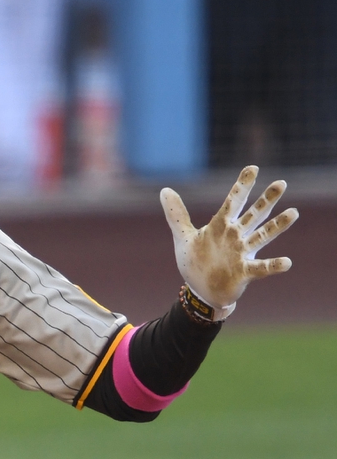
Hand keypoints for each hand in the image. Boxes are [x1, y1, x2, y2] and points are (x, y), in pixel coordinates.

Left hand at [161, 165, 297, 317]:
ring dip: (277, 225)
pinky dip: (274, 265)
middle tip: (281, 183)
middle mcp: (235, 236)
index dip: (242, 186)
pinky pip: (262, 268)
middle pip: (254, 215)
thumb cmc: (196, 262)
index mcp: (221, 226)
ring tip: (293, 212)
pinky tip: (287, 262)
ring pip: (262, 236)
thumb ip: (176, 215)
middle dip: (266, 200)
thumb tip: (164, 190)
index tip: (253, 168)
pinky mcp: (244, 272)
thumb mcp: (183, 237)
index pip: (233, 202)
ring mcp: (242, 253)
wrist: (200, 291)